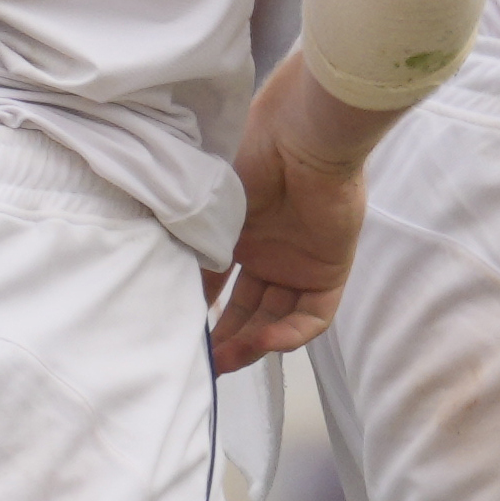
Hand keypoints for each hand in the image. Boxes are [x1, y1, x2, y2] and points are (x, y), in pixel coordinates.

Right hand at [211, 64, 386, 371]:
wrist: (298, 135)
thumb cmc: (250, 154)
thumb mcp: (209, 210)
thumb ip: (194, 250)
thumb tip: (168, 290)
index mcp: (241, 233)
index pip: (220, 288)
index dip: (201, 315)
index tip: (181, 338)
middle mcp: (271, 251)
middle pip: (249, 311)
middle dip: (226, 340)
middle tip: (203, 365)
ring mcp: (301, 262)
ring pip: (278, 319)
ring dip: (253, 344)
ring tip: (225, 360)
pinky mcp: (331, 268)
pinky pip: (313, 316)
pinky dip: (289, 335)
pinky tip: (264, 341)